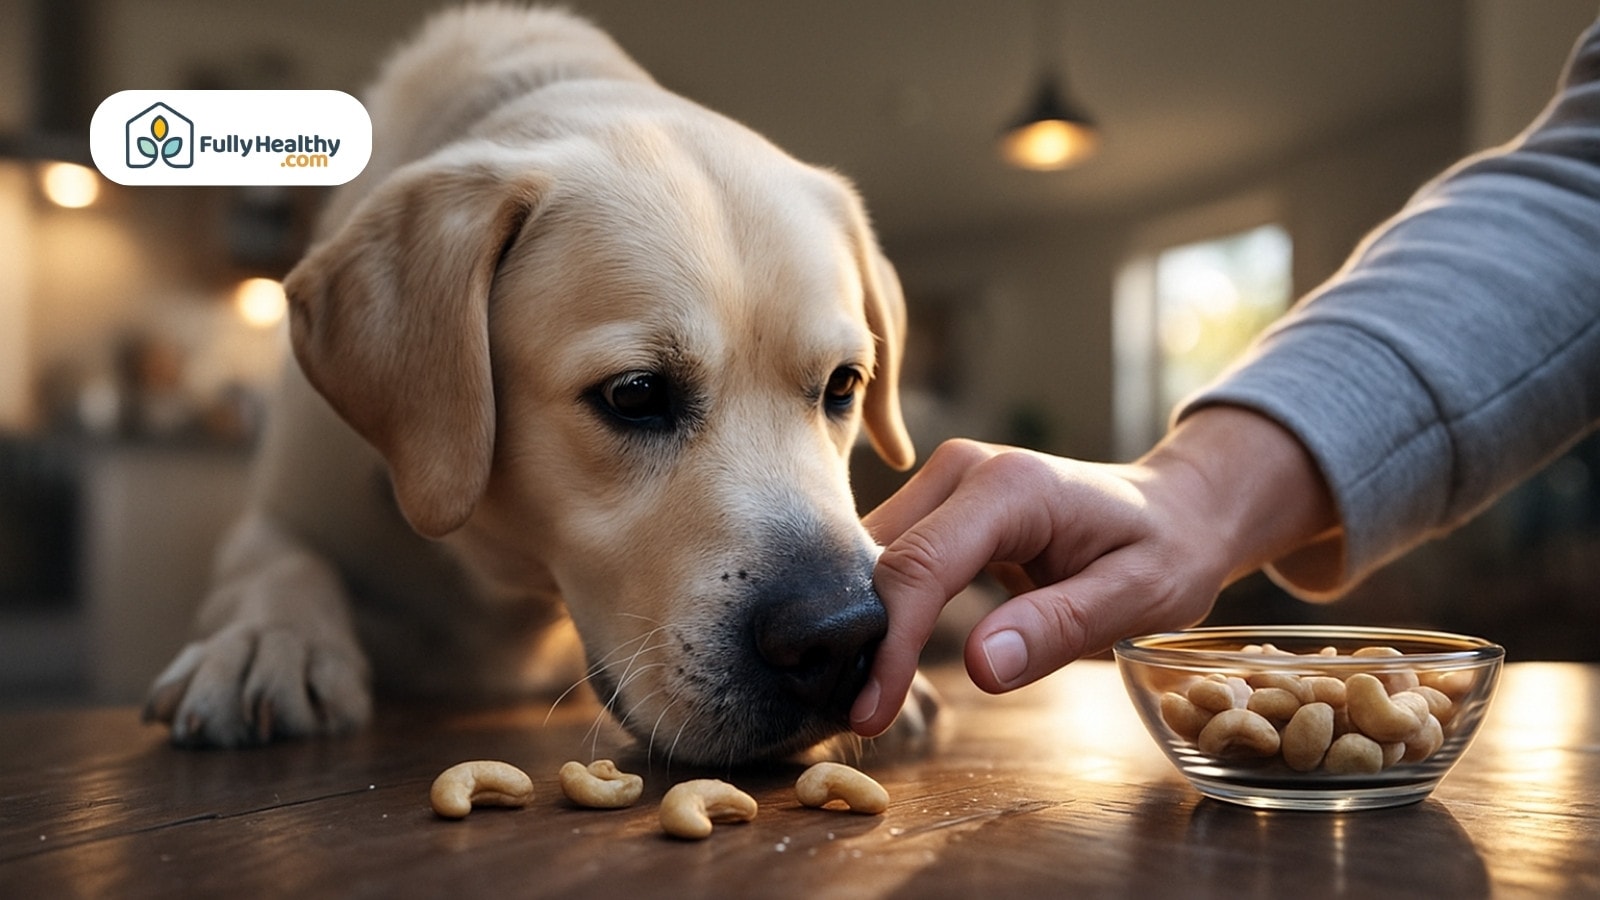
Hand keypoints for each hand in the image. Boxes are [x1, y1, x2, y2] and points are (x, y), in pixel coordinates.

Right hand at [850, 406, 1335, 737]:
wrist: (1174, 510)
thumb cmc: (1166, 552)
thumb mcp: (1138, 598)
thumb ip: (1058, 627)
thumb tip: (980, 667)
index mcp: (1012, 486)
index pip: (922, 566)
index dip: (891, 645)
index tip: (870, 713)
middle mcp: (965, 469)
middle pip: (882, 558)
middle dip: (864, 640)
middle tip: (859, 720)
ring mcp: (946, 480)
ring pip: (873, 556)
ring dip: (865, 626)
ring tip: (866, 698)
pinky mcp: (938, 502)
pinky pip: (893, 557)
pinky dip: (884, 610)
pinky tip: (887, 661)